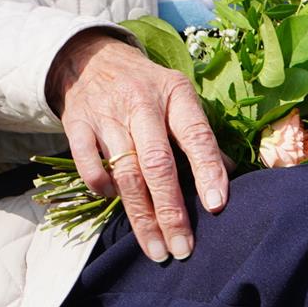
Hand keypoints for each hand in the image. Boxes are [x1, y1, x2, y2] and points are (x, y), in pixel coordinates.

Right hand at [47, 30, 229, 262]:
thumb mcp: (178, 97)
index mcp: (174, 94)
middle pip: (157, 163)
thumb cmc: (146, 87)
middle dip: (171, 211)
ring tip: (156, 248)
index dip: (207, 171)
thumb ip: (201, 134)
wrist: (91, 58)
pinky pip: (89, 165)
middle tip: (182, 248)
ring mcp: (107, 114)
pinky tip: (115, 203)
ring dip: (141, 216)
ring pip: (126, 172)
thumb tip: (230, 174)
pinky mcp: (77, 124)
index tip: (216, 206)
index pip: (195, 135)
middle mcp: (141, 102)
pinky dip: (102, 188)